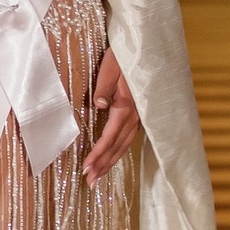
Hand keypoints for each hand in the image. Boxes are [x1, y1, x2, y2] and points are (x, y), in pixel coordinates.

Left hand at [83, 47, 138, 185]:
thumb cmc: (122, 55)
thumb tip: (99, 104)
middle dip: (103, 165)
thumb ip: (104, 86)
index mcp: (126, 106)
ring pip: (124, 145)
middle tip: (90, 183)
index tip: (85, 168)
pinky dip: (119, 152)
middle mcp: (135, 115)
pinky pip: (128, 138)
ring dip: (111, 162)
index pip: (109, 136)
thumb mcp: (110, 66)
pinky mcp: (138, 114)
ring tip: (98, 177)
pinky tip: (113, 158)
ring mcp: (139, 116)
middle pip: (118, 147)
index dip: (97, 154)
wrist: (144, 47)